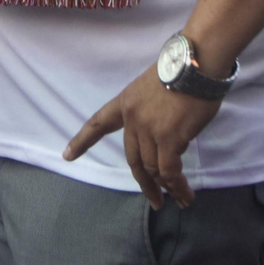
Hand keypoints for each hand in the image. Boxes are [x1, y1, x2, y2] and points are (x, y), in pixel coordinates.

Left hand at [65, 65, 220, 208]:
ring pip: (153, 168)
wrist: (196, 64)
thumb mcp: (154, 87)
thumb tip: (165, 137)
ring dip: (166, 187)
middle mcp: (133, 119)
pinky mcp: (169, 139)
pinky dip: (177, 186)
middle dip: (145, 183)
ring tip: (180, 199)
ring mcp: (149, 130)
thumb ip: (151, 113)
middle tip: (154, 200)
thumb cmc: (182, 69)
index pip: (99, 122)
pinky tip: (185, 194)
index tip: (68, 156)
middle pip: (133, 159)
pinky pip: (170, 171)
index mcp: (126, 102)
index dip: (83, 141)